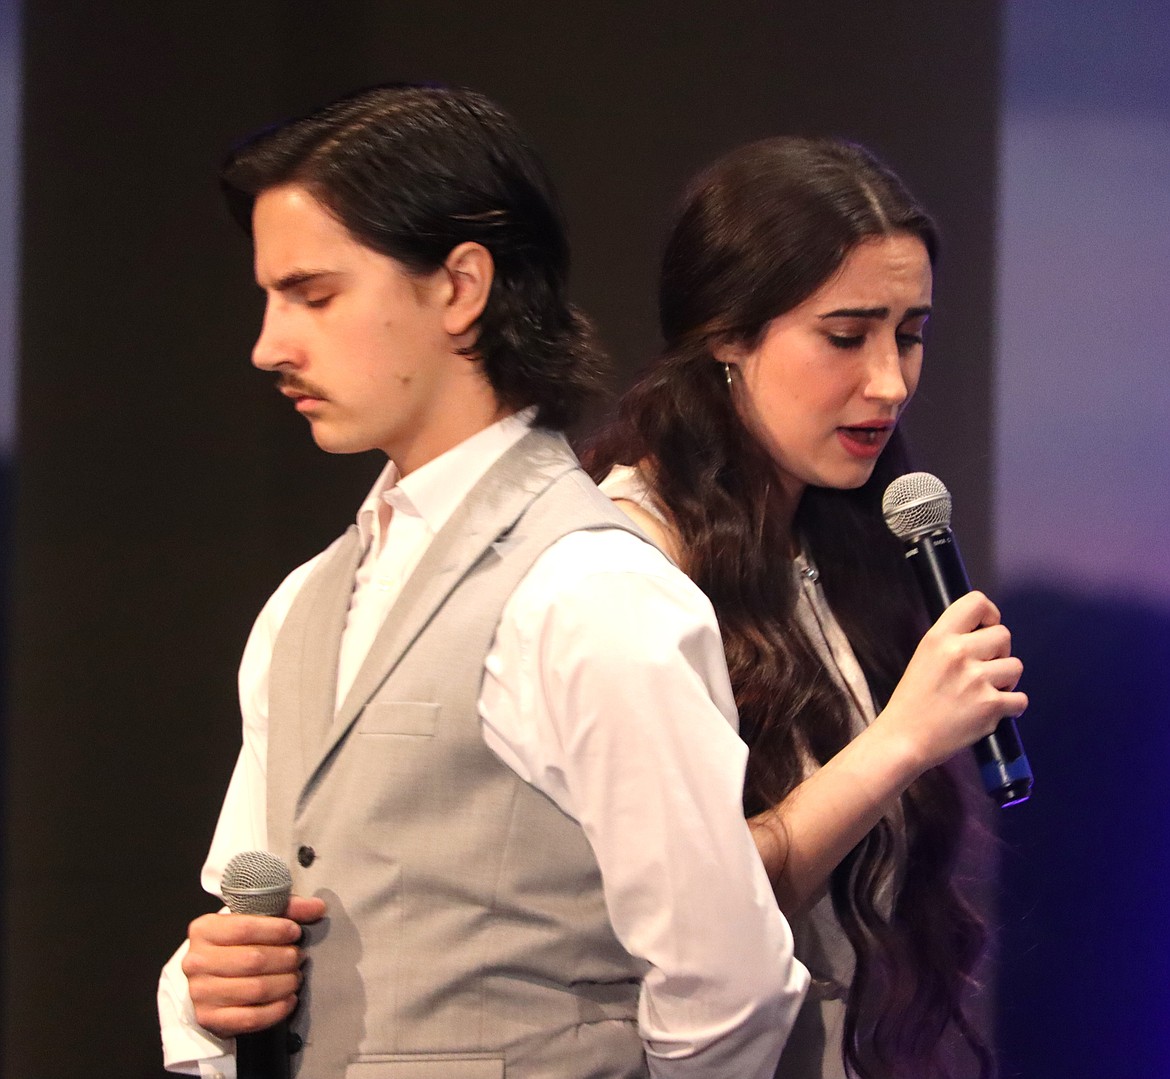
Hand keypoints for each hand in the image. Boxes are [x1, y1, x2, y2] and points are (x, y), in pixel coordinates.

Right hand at [182, 894, 325, 1038]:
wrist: (209, 978)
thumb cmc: (235, 943)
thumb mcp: (254, 918)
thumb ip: (286, 908)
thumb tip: (318, 907)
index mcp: (203, 929)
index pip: (244, 928)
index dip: (276, 930)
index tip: (295, 932)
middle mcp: (196, 961)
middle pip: (253, 960)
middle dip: (285, 958)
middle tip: (299, 957)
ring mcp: (200, 992)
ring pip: (255, 989)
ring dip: (284, 983)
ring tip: (296, 977)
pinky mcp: (208, 1018)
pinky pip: (250, 1018)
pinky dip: (276, 1010)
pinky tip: (289, 999)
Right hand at [876, 591, 1026, 773]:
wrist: (904, 738)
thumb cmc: (912, 700)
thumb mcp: (924, 657)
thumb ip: (951, 642)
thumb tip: (984, 634)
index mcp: (938, 637)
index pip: (977, 602)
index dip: (989, 615)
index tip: (986, 630)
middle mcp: (958, 653)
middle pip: (1004, 635)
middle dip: (999, 653)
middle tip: (982, 671)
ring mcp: (976, 679)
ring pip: (1016, 666)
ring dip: (1006, 680)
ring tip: (984, 692)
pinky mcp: (990, 706)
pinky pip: (1020, 699)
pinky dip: (1011, 706)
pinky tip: (993, 710)